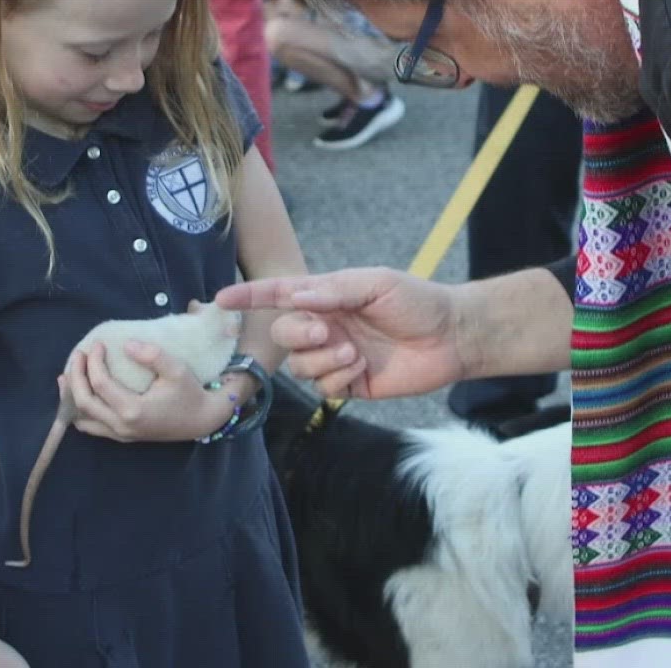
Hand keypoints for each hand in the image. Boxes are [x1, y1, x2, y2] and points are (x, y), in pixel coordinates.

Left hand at [62, 342, 231, 441]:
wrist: (202, 421)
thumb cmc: (190, 394)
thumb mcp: (177, 370)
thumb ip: (153, 355)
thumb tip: (126, 344)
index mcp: (133, 410)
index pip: (100, 384)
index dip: (93, 361)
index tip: (97, 344)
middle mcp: (121, 427)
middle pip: (84, 402)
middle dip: (75, 376)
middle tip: (78, 355)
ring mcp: (120, 435)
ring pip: (83, 419)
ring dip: (71, 397)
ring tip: (66, 376)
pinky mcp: (122, 437)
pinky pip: (92, 427)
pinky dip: (80, 411)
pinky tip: (78, 397)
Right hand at [214, 268, 467, 398]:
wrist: (451, 336)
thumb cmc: (416, 301)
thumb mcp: (375, 283)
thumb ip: (333, 290)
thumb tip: (294, 297)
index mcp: (327, 297)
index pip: (279, 295)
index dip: (249, 297)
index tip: (219, 299)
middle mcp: (326, 326)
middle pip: (283, 334)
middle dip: (297, 334)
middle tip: (327, 331)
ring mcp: (335, 357)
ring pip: (299, 366)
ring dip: (321, 359)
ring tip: (353, 352)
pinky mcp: (349, 385)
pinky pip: (323, 388)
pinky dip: (337, 378)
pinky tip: (361, 369)